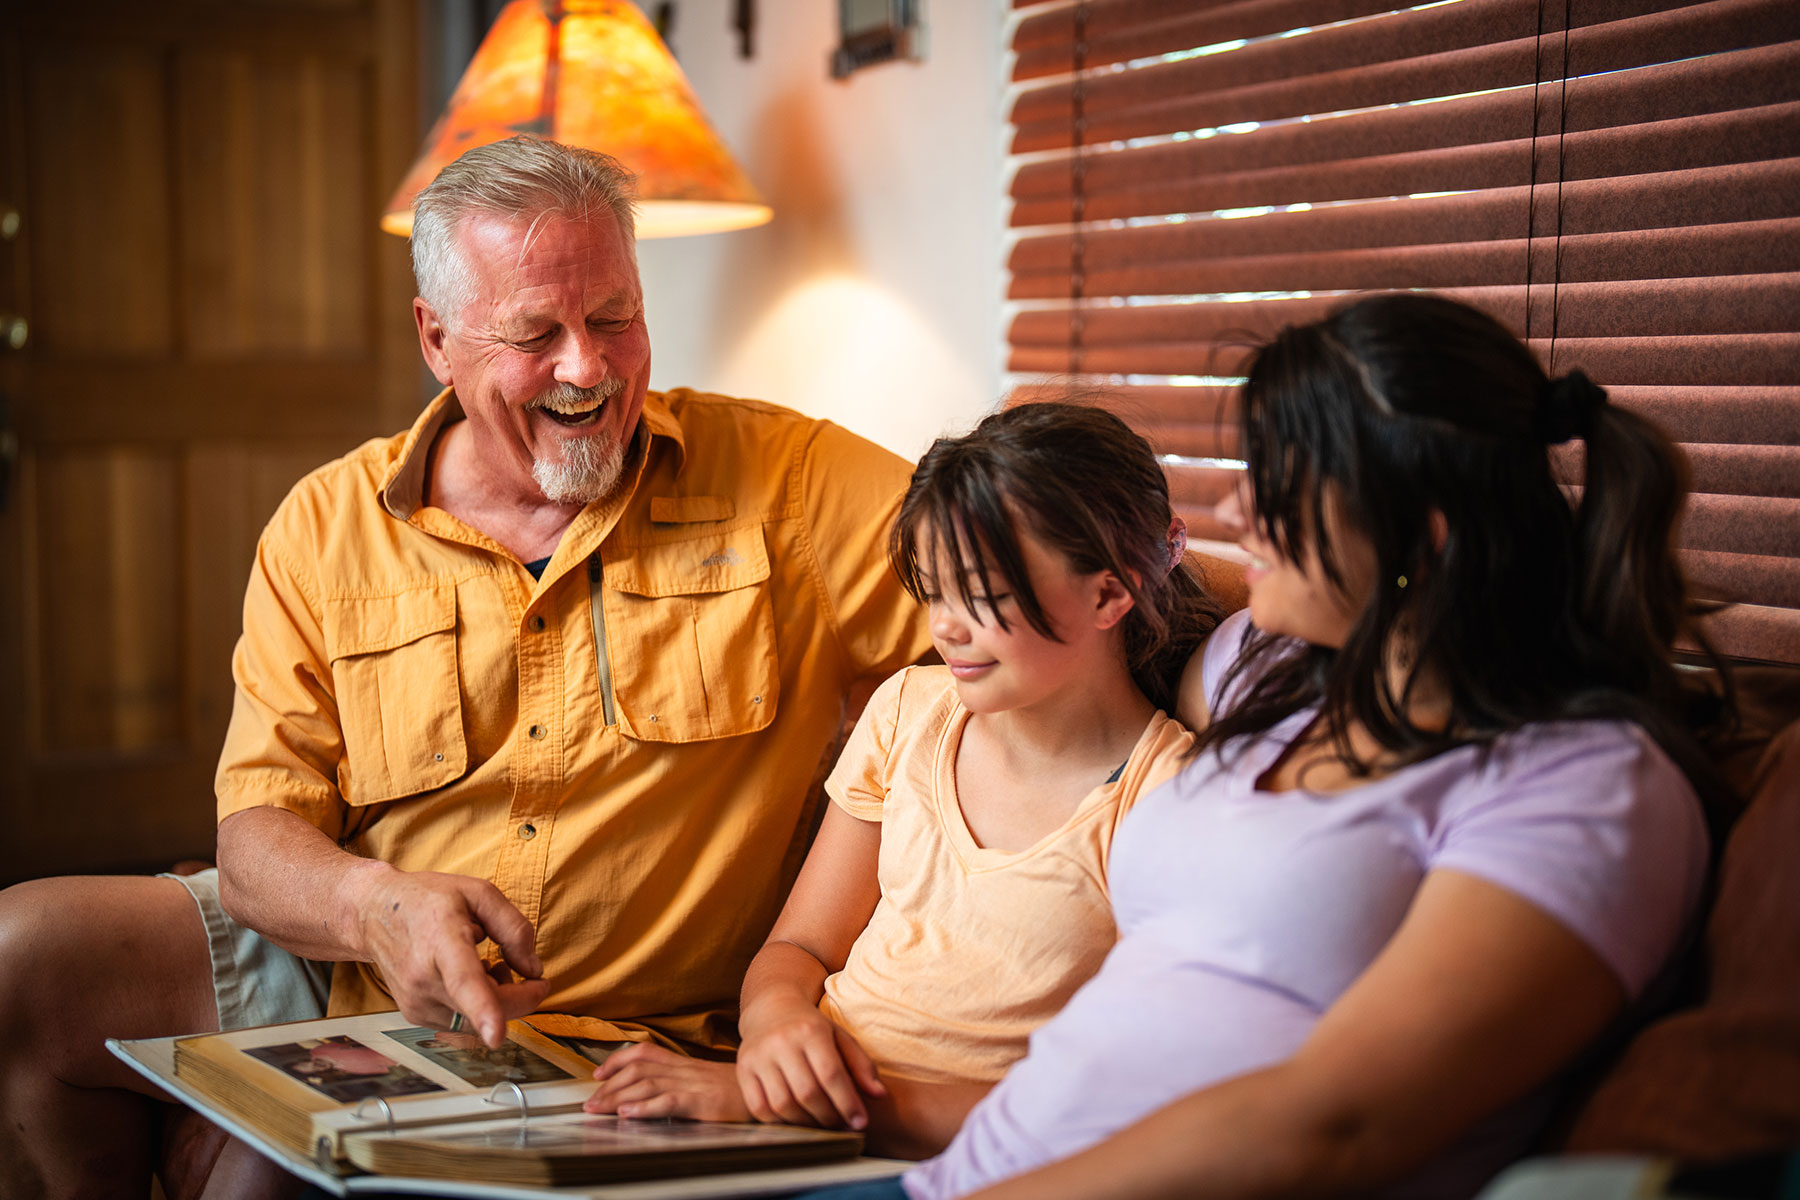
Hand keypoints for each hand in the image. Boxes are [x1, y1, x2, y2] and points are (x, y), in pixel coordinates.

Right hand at [350, 864, 549, 1046]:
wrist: (374, 913)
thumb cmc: (429, 899)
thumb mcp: (479, 893)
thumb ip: (514, 928)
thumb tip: (534, 971)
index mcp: (442, 939)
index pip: (462, 980)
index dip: (483, 1009)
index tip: (496, 1035)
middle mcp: (423, 977)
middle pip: (486, 1007)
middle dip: (521, 996)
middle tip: (526, 971)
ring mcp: (415, 1001)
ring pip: (478, 1020)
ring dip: (498, 1000)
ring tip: (489, 964)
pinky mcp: (414, 1015)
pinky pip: (462, 1021)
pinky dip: (478, 1006)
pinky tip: (472, 977)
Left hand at [584, 1044, 752, 1121]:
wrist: (768, 1091)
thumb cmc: (737, 1090)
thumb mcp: (705, 1081)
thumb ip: (680, 1083)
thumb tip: (650, 1093)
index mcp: (684, 1064)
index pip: (644, 1053)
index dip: (617, 1060)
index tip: (597, 1074)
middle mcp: (684, 1070)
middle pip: (637, 1070)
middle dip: (608, 1086)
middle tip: (589, 1103)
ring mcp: (693, 1085)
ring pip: (647, 1084)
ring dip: (617, 1097)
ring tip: (598, 1110)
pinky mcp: (703, 1103)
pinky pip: (669, 1102)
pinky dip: (645, 1108)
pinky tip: (629, 1115)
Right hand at [736, 997, 885, 1129]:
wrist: (770, 1008)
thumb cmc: (811, 1026)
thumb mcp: (840, 1036)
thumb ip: (861, 1065)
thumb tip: (879, 1095)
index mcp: (810, 1030)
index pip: (831, 1074)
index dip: (847, 1103)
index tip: (860, 1122)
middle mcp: (781, 1042)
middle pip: (808, 1093)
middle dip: (829, 1116)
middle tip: (841, 1124)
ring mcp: (758, 1056)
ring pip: (783, 1104)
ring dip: (806, 1122)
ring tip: (821, 1123)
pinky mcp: (743, 1069)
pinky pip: (760, 1107)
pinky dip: (779, 1121)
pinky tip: (796, 1119)